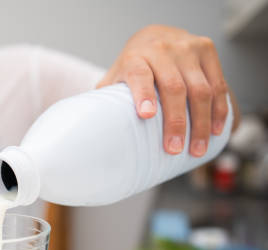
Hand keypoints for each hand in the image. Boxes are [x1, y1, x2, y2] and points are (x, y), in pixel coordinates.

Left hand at [98, 25, 237, 156]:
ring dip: (201, 122)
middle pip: (173, 88)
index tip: (146, 115)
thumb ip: (106, 101)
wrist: (154, 37)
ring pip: (200, 89)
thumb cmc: (132, 68)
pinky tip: (217, 131)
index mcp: (134, 58)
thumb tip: (93, 136)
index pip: (139, 75)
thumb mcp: (115, 79)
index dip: (143, 95)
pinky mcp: (206, 50)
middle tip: (173, 149)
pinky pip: (218, 84)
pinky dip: (219, 110)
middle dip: (176, 122)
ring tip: (197, 149)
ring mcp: (187, 48)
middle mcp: (161, 50)